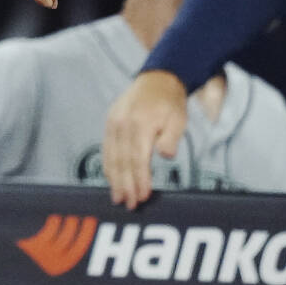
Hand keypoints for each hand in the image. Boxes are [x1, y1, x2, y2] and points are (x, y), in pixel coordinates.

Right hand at [104, 70, 188, 207]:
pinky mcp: (109, 123)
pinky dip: (109, 166)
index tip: (143, 196)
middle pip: (123, 161)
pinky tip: (112, 179)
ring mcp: (113, 123)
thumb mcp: (179, 119)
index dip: (140, 180)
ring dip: (115, 180)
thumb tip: (165, 155)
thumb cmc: (170, 103)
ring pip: (112, 157)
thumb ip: (171, 138)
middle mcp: (123, 124)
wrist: (157, 80)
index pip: (138, 159)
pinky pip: (107, 149)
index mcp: (141, 123)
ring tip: (119, 198)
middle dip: (126, 185)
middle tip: (130, 204)